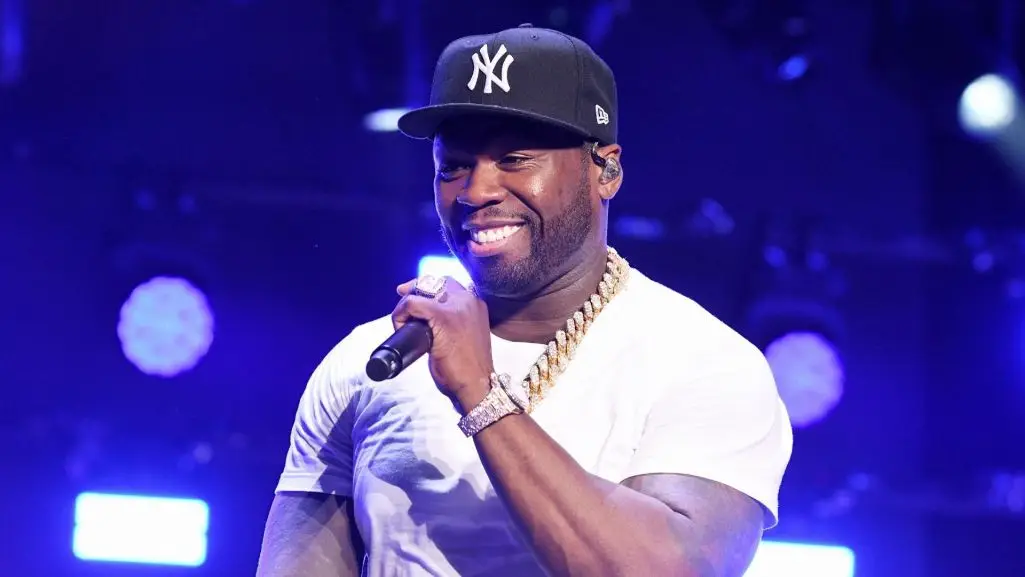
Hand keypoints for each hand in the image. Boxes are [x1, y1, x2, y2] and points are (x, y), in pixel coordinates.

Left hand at [392, 276, 493, 399]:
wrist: (476, 385)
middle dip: (414, 290)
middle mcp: (469, 300)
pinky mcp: (443, 317)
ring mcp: (457, 307)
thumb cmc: (468, 367)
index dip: (425, 287)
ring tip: (404, 325)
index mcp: (476, 303)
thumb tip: (427, 317)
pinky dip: (400, 314)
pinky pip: (412, 304)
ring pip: (421, 291)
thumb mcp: (465, 336)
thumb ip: (454, 322)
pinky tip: (401, 328)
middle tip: (403, 304)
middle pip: (433, 281)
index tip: (411, 294)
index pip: (447, 283)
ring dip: (406, 306)